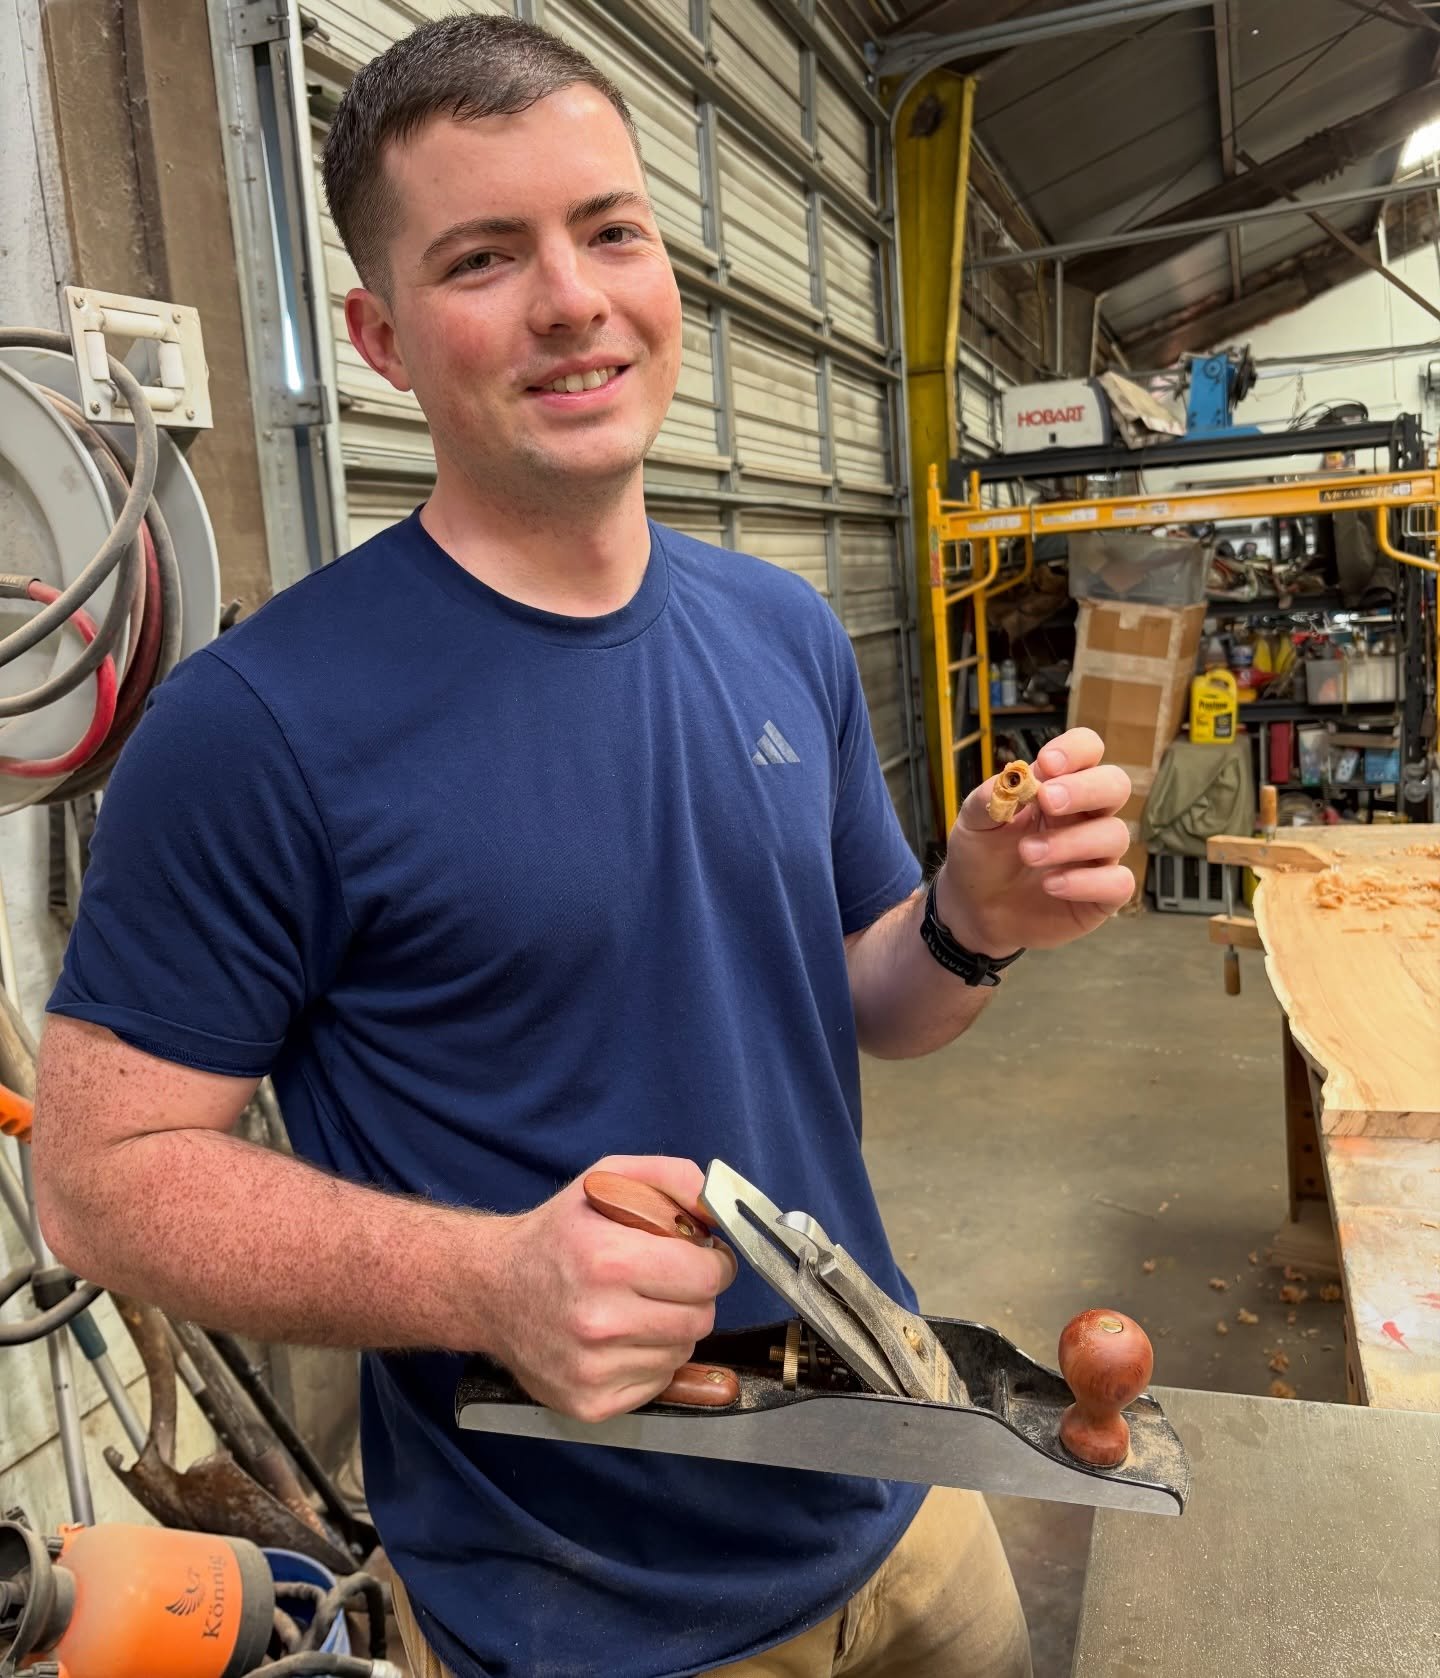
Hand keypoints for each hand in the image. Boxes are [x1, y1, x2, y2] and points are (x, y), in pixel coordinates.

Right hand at [485, 1155, 737, 1423]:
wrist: (490, 1289)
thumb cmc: (557, 1234)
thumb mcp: (608, 1179)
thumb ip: (672, 1179)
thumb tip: (718, 1208)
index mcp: (607, 1260)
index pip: (706, 1277)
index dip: (713, 1264)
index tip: (699, 1258)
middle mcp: (599, 1320)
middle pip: (700, 1319)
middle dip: (693, 1296)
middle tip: (665, 1282)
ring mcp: (592, 1369)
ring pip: (681, 1352)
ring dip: (671, 1329)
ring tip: (635, 1307)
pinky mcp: (589, 1403)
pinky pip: (657, 1383)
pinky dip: (650, 1361)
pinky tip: (621, 1339)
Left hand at [934, 728, 1132, 955]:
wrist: (974, 909)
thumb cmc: (981, 856)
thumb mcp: (973, 822)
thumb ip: (991, 797)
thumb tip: (1016, 778)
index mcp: (1058, 786)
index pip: (1087, 751)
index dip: (1075, 750)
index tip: (1047, 764)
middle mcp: (1086, 815)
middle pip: (1116, 784)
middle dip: (1085, 788)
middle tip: (1047, 800)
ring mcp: (1097, 854)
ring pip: (1115, 834)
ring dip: (1071, 841)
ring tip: (1029, 853)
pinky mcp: (1102, 893)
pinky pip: (1118, 882)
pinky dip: (1085, 882)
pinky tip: (1051, 885)